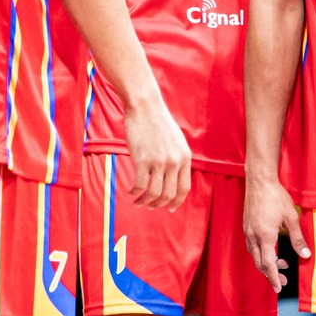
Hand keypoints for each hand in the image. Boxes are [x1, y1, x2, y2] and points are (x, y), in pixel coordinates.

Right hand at [120, 94, 192, 210]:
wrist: (145, 107)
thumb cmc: (157, 122)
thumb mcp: (176, 141)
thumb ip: (177, 158)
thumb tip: (173, 176)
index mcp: (185, 158)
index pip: (184, 188)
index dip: (177, 202)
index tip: (169, 208)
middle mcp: (174, 161)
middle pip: (169, 194)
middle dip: (158, 204)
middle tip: (149, 206)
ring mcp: (159, 161)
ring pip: (154, 193)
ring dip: (145, 201)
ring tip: (138, 202)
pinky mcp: (143, 159)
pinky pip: (140, 185)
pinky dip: (134, 192)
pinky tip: (130, 191)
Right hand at [243, 174, 309, 290]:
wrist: (259, 181)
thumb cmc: (276, 197)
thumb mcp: (291, 217)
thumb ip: (297, 238)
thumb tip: (305, 255)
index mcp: (265, 236)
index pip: (268, 264)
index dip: (274, 278)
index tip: (279, 288)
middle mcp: (253, 236)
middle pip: (260, 263)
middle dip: (271, 274)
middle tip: (283, 281)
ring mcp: (248, 231)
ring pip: (255, 255)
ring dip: (267, 263)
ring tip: (282, 263)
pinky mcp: (246, 226)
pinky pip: (252, 246)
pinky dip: (261, 253)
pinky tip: (270, 249)